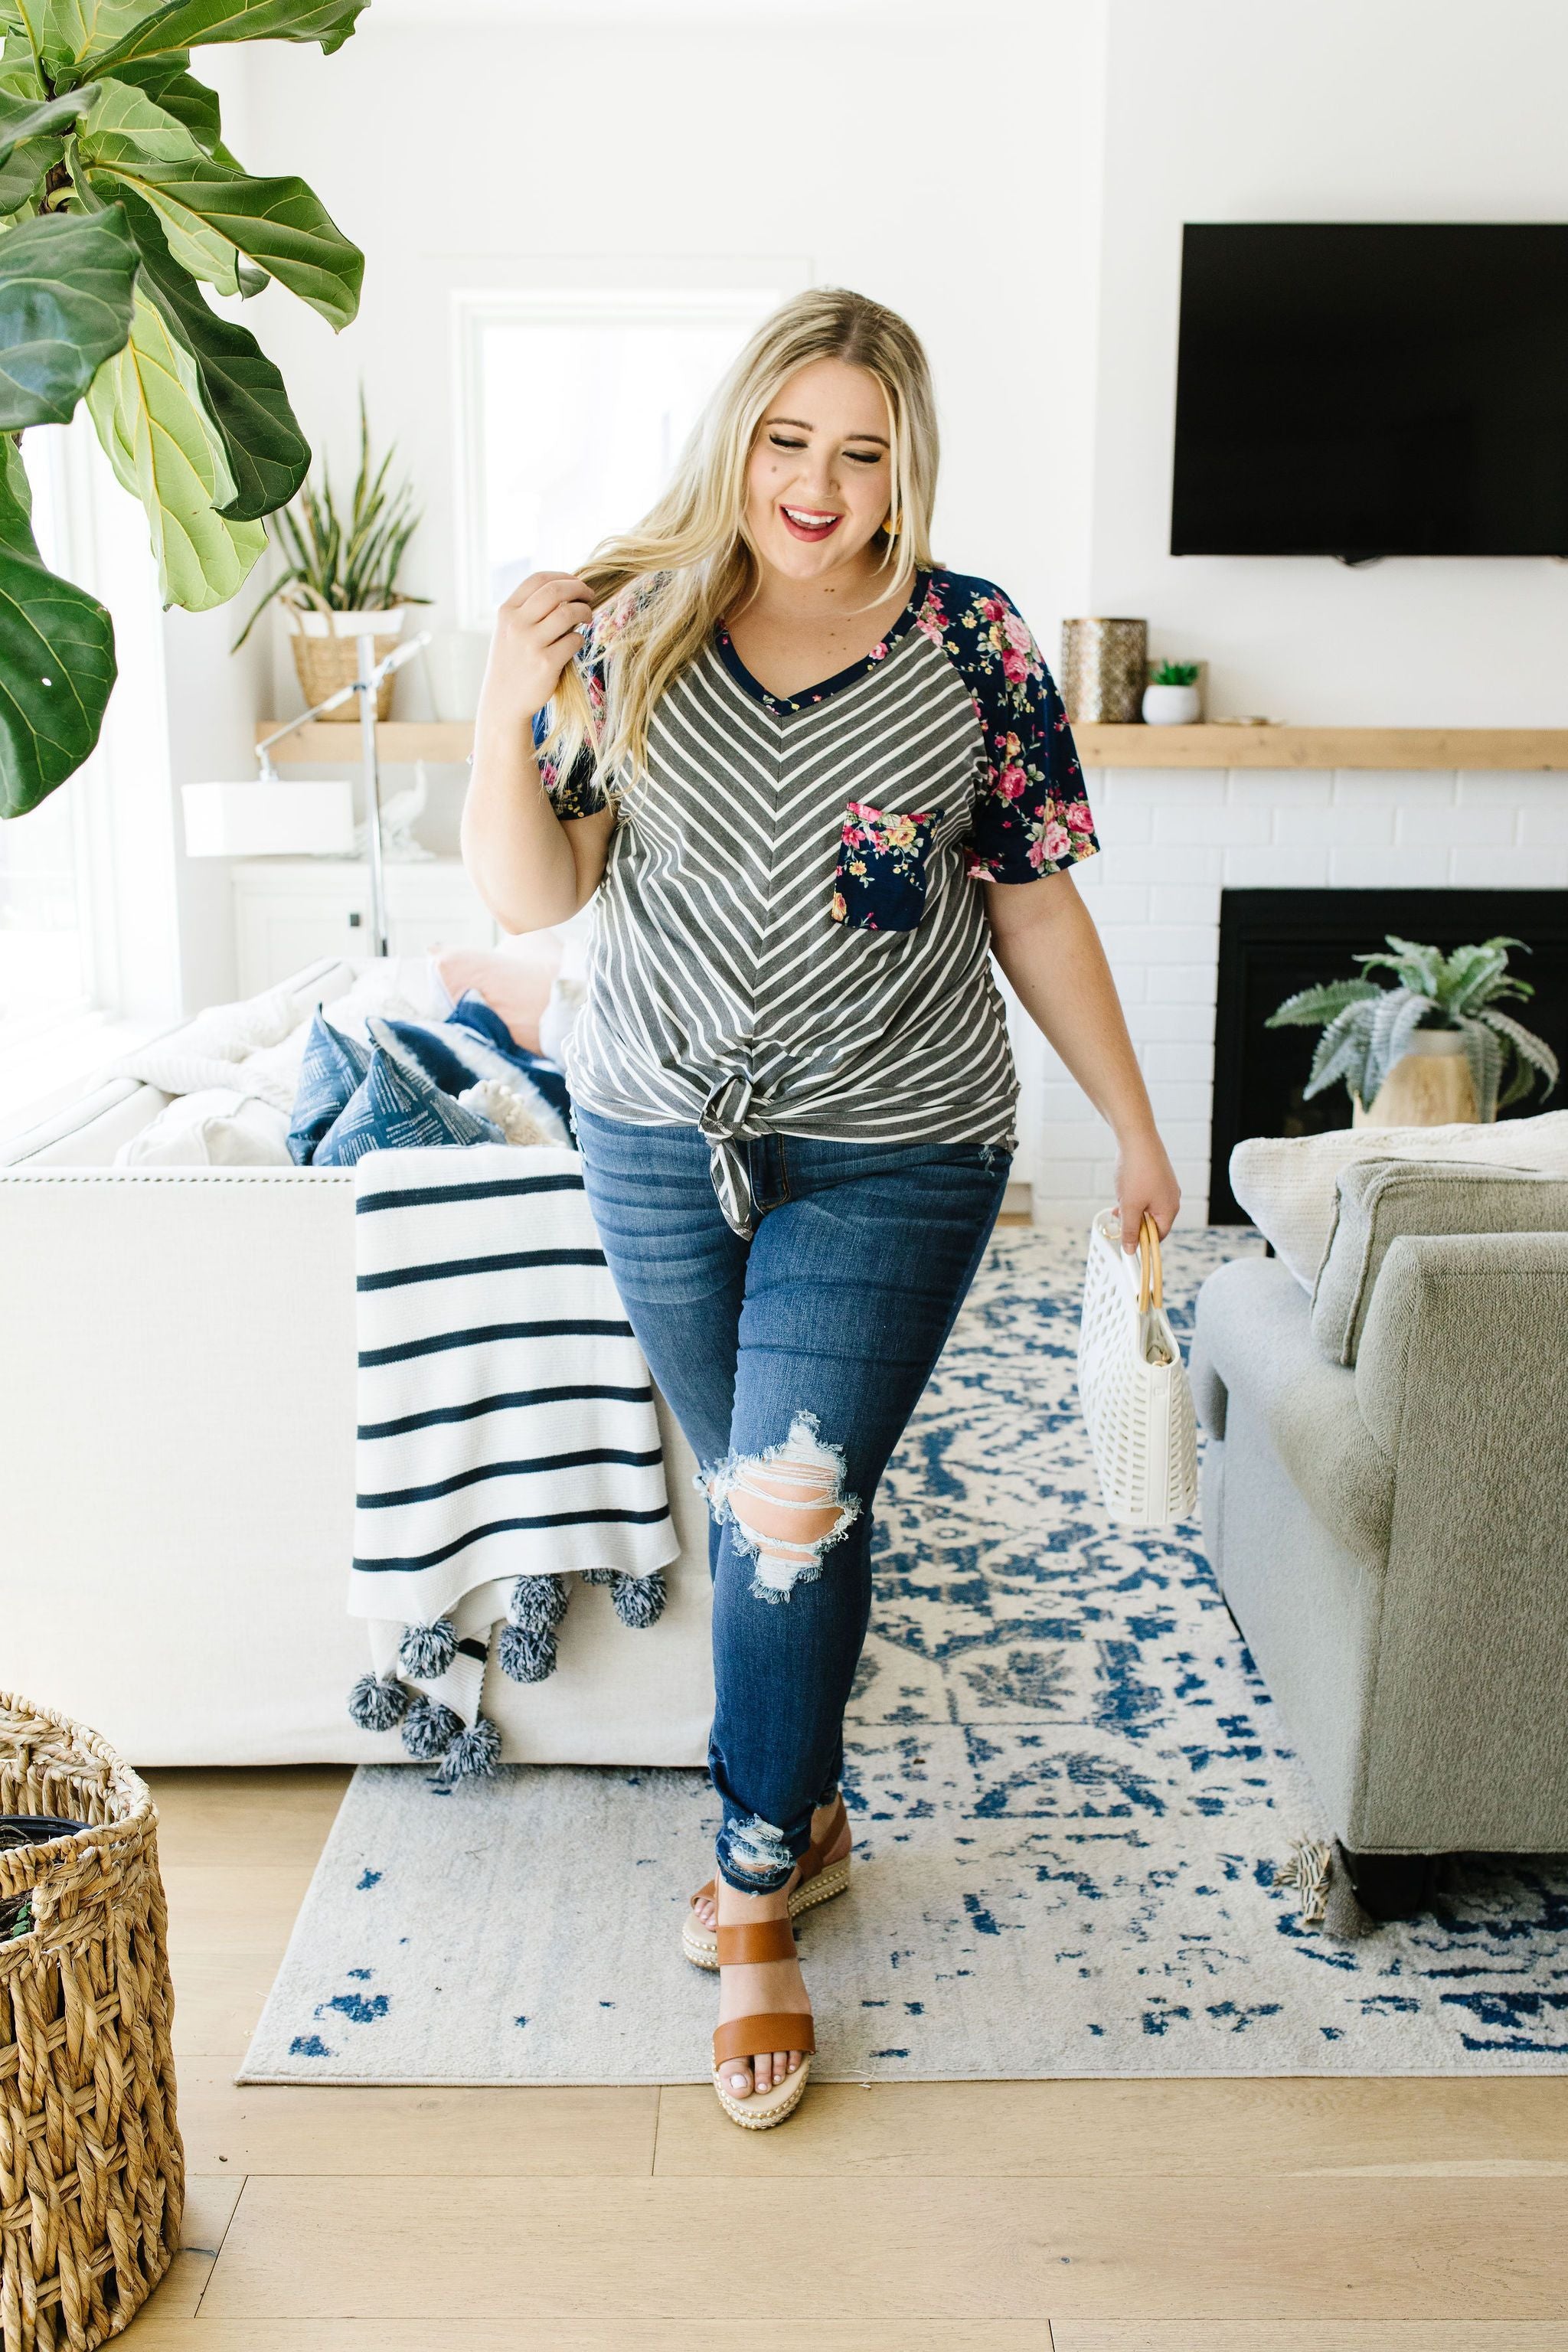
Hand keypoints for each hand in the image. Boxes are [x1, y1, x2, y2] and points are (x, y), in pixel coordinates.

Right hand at [478, 571, 593, 727]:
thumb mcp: (509, 631)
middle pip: (555, 590)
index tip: (576, 584)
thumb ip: (529, 610)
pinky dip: (579, 639)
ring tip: (588, 618)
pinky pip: (574, 640)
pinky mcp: (545, 663)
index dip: (563, 577)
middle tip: (590, 596)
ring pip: (568, 612)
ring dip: (584, 611)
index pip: (538, 579)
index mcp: (507, 612)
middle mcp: (516, 624)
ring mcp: (530, 644)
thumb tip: (567, 590)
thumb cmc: (513, 662)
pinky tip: (575, 643)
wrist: (503, 701)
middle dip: (579, 589)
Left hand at [1115, 1127, 1179, 1251]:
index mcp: (1170, 1210)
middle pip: (1153, 1222)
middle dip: (1134, 1222)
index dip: (1142, 1241)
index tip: (1126, 1241)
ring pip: (1148, 1207)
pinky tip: (1123, 1191)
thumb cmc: (1136, 1171)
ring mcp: (1166, 1187)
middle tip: (1119, 1218)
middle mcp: (1172, 1199)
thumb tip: (1131, 1250)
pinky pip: (1147, 1194)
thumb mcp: (1129, 1206)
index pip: (1158, 1236)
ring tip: (1118, 1203)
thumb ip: (1129, 1230)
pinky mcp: (1159, 1176)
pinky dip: (1134, 1197)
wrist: (1137, 1138)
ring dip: (1132, 1209)